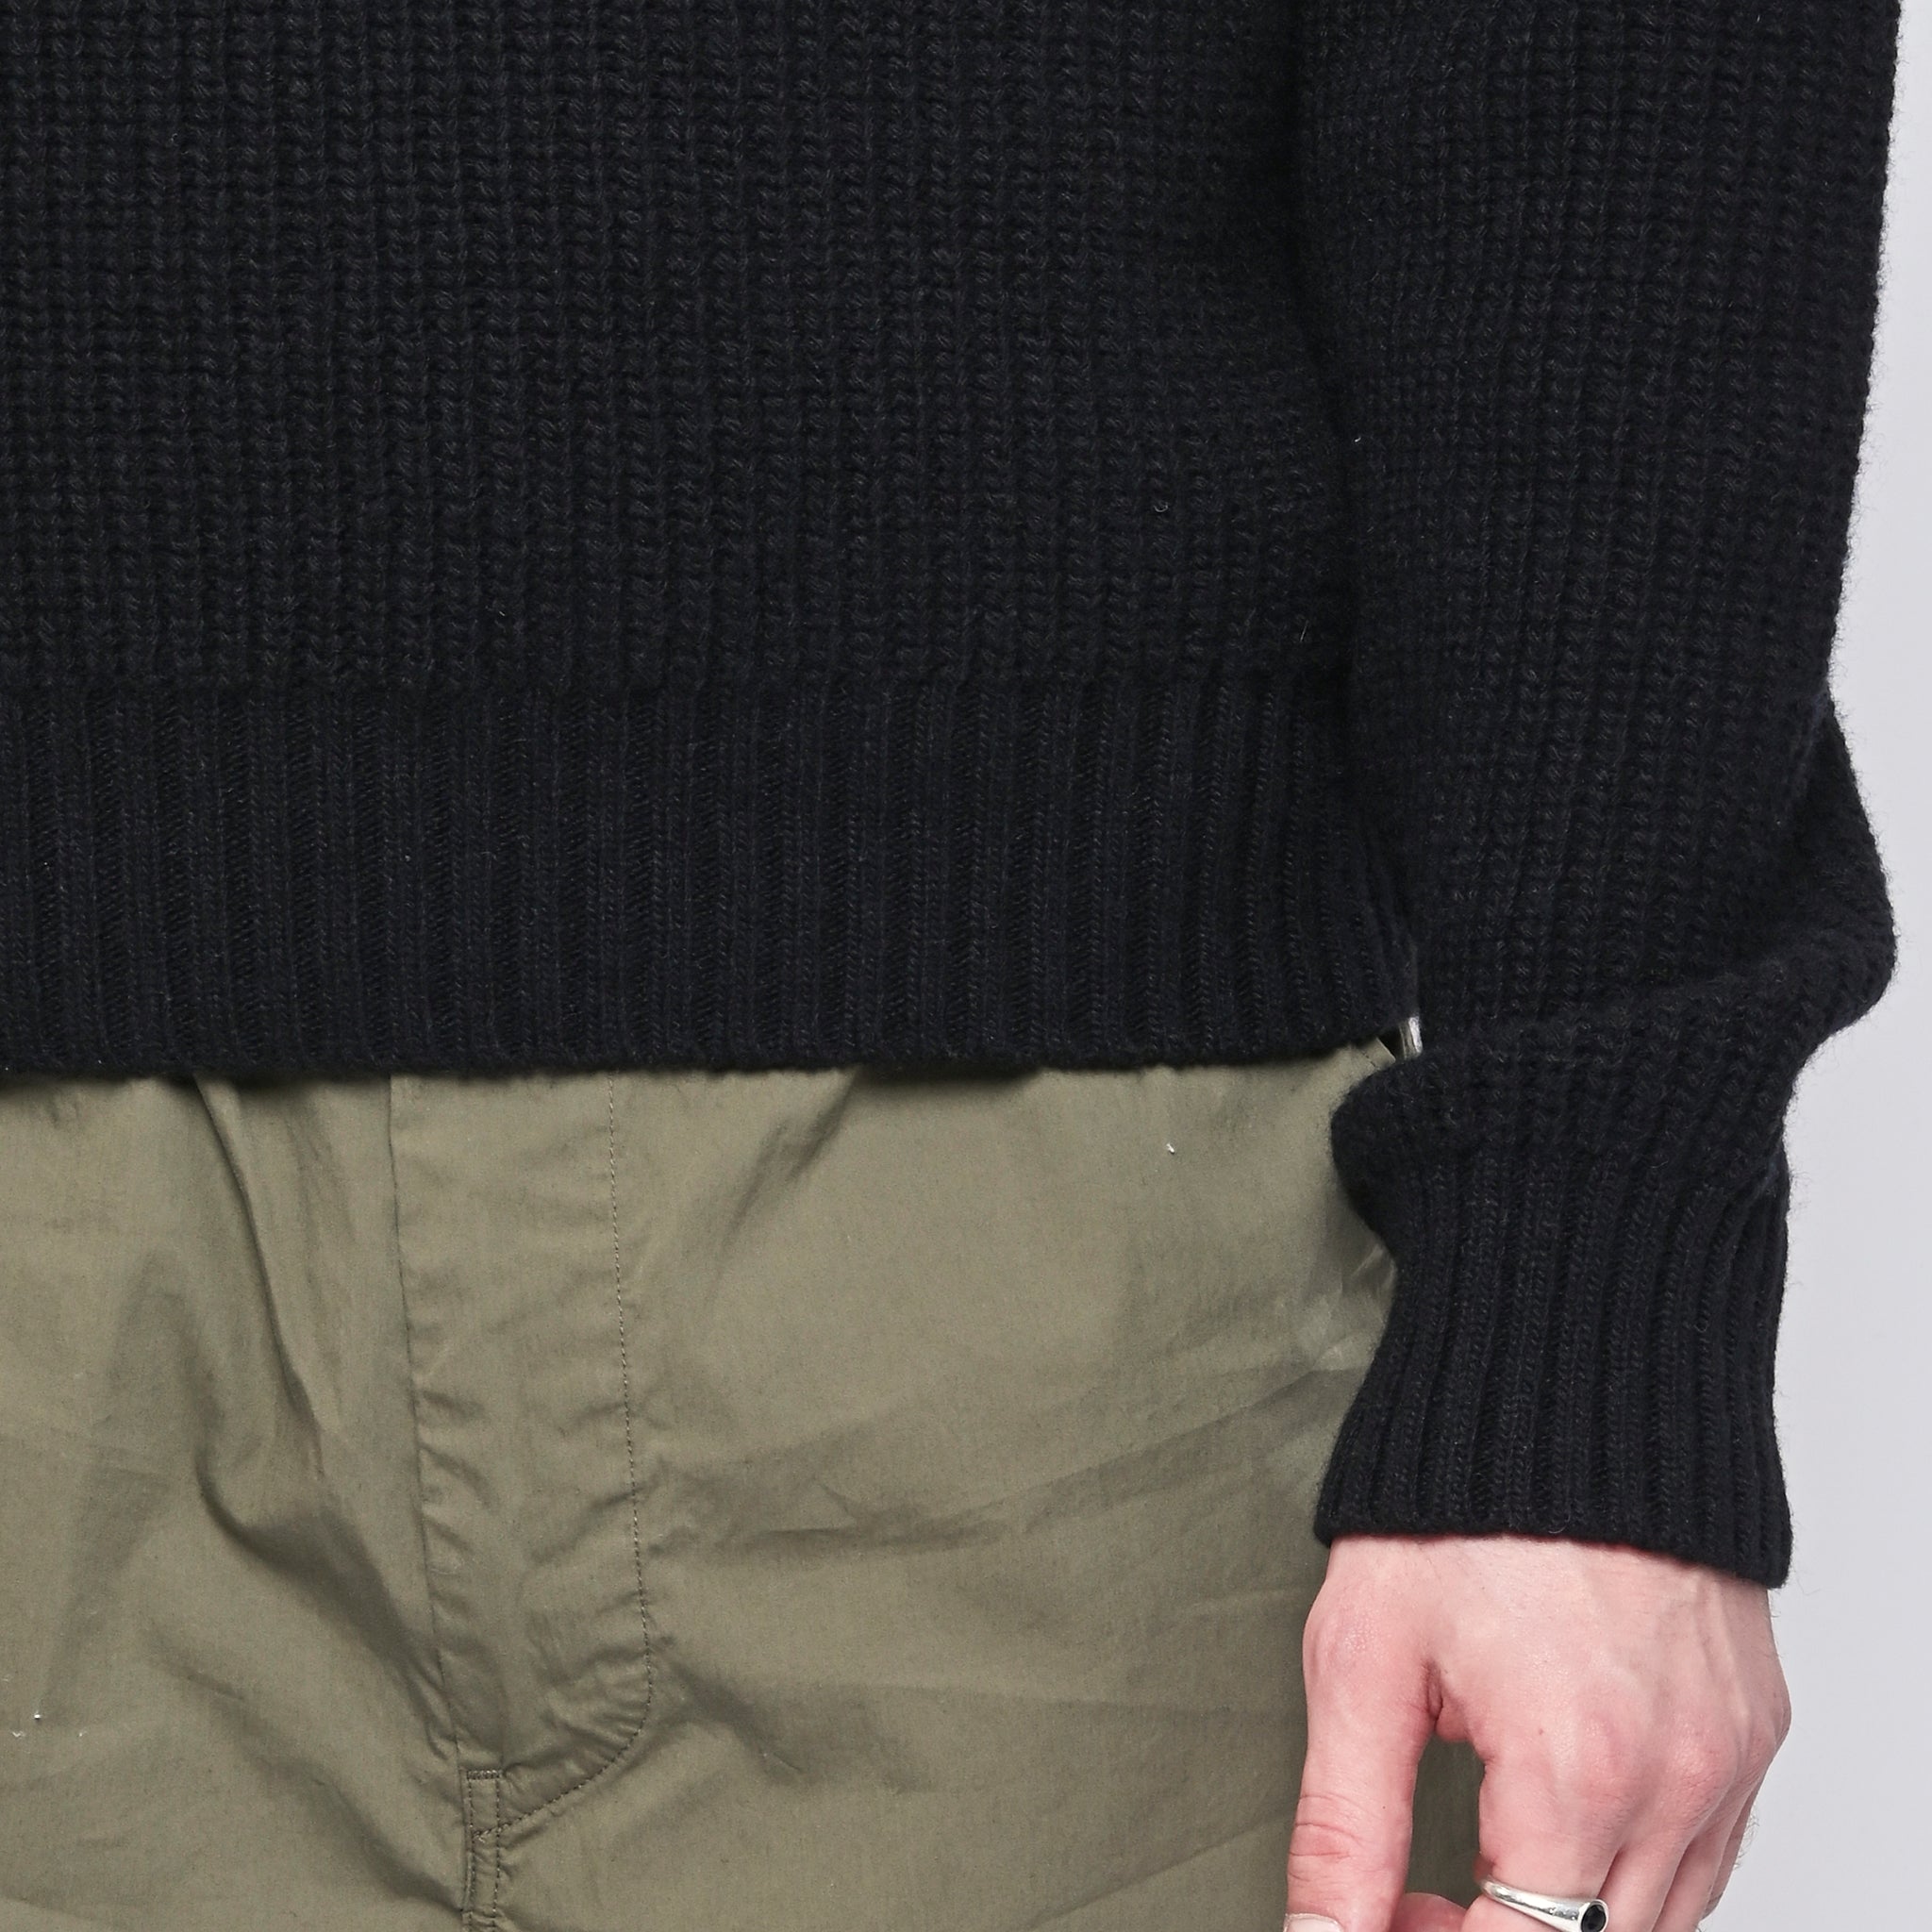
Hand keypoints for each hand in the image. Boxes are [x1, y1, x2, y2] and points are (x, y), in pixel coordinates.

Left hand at [1283, 1533, 1788, 1931]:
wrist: (1566, 1383)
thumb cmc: (1460, 1502)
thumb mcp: (1363, 1660)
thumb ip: (1343, 1826)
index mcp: (1576, 1767)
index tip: (1388, 1915)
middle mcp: (1677, 1777)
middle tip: (1415, 1892)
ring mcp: (1730, 1755)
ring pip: (1660, 1918)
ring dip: (1566, 1916)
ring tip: (1477, 1853)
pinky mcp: (1754, 1727)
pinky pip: (1705, 1854)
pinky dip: (1630, 1866)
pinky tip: (1556, 1818)